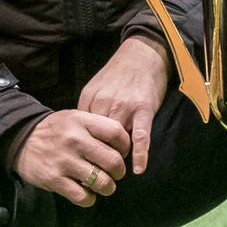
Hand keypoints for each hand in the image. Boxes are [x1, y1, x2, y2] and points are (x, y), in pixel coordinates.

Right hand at [12, 109, 131, 207]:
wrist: (20, 139)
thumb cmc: (55, 131)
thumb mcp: (74, 118)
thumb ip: (97, 127)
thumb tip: (124, 145)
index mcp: (81, 121)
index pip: (117, 133)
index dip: (125, 146)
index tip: (121, 152)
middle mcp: (74, 140)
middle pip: (114, 161)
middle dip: (120, 172)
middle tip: (115, 173)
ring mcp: (64, 160)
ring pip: (102, 182)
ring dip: (108, 188)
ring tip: (104, 185)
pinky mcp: (54, 179)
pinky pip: (83, 197)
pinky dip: (89, 199)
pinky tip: (86, 194)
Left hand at [75, 36, 167, 175]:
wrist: (142, 54)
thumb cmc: (119, 72)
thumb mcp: (96, 87)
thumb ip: (89, 108)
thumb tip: (82, 133)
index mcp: (89, 98)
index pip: (82, 131)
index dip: (83, 148)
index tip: (83, 162)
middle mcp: (104, 103)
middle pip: (97, 139)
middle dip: (98, 156)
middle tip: (99, 172)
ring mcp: (124, 107)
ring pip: (117, 140)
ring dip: (118, 156)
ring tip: (117, 170)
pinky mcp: (143, 110)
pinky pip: (141, 136)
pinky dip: (140, 154)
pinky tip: (139, 169)